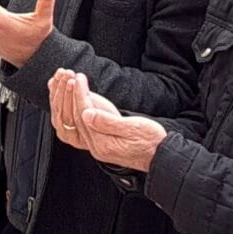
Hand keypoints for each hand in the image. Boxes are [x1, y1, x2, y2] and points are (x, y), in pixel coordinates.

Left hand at [49, 70, 165, 171]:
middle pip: (78, 119)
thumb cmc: (151, 141)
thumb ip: (108, 122)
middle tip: (71, 77)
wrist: (162, 156)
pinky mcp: (103, 145)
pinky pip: (86, 126)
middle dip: (73, 96)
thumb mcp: (132, 128)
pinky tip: (80, 101)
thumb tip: (86, 113)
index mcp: (103, 144)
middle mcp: (97, 148)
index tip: (78, 77)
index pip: (84, 114)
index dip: (80, 94)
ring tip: (71, 86)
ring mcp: (99, 148)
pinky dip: (80, 111)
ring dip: (74, 103)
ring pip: (79, 122)